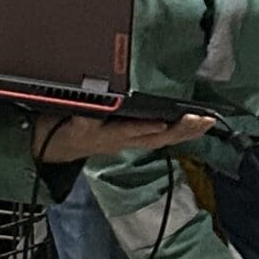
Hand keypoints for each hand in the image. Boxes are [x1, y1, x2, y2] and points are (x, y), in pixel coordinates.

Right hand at [33, 111, 213, 163]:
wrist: (52, 149)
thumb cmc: (61, 131)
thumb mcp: (65, 124)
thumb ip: (81, 118)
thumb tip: (94, 109)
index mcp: (106, 136)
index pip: (130, 131)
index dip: (147, 128)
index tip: (165, 123)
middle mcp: (122, 141)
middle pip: (156, 137)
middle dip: (180, 130)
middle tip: (202, 121)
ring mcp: (128, 141)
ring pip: (161, 138)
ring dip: (184, 132)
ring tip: (206, 123)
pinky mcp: (130, 139)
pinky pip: (159, 137)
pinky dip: (177, 132)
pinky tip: (192, 128)